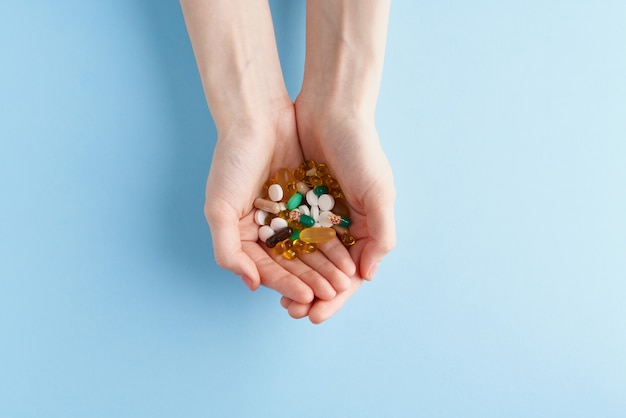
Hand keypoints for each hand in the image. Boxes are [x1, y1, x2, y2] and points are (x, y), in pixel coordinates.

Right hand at [204, 105, 354, 303]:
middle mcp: (266, 227)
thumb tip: (251, 285)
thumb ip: (228, 250)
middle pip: (292, 262)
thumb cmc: (232, 161)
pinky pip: (322, 225)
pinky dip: (333, 241)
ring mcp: (288, 213)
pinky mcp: (307, 198)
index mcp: (244, 234)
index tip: (306, 298)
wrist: (256, 116)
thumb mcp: (219, 208)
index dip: (287, 284)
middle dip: (312, 280)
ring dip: (325, 266)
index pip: (268, 268)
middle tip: (331, 294)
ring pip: (310, 246)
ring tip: (342, 281)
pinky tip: (347, 255)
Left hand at [276, 100, 395, 321]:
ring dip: (294, 278)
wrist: (331, 110)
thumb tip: (366, 276)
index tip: (317, 313)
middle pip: (324, 270)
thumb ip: (380, 236)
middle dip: (310, 293)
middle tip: (294, 311)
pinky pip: (286, 232)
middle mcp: (340, 225)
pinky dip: (280, 251)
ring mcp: (315, 214)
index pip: (350, 273)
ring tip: (280, 297)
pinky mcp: (294, 200)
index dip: (335, 297)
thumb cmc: (360, 150)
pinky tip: (269, 267)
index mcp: (363, 228)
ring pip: (303, 256)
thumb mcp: (379, 192)